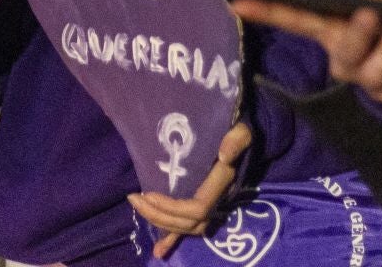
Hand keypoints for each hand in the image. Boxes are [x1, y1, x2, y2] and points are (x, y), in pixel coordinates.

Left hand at [126, 120, 251, 257]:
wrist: (248, 137)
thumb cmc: (242, 130)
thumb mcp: (242, 130)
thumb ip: (236, 140)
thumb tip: (224, 155)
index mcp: (222, 184)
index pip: (198, 207)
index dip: (173, 207)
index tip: (148, 194)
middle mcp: (218, 200)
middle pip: (187, 221)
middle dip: (158, 215)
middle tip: (133, 199)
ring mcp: (212, 206)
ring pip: (186, 227)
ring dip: (160, 223)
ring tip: (138, 208)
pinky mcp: (204, 205)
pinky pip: (188, 228)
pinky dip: (172, 241)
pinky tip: (158, 252)